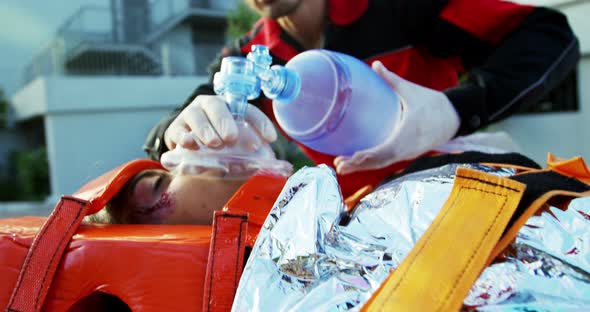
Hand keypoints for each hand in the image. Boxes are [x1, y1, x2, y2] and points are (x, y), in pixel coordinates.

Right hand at [164, 95, 276, 149]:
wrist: (191, 156)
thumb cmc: (220, 149)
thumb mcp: (238, 151)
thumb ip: (251, 155)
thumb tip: (270, 166)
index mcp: (230, 109)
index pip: (247, 111)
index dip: (260, 122)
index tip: (270, 138)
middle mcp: (208, 107)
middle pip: (216, 106)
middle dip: (224, 121)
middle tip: (231, 138)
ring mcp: (189, 116)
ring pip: (195, 115)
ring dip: (205, 129)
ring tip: (214, 144)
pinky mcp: (174, 130)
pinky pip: (177, 131)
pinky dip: (183, 137)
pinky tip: (190, 145)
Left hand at [334, 61, 459, 174]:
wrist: (454, 116)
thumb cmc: (432, 103)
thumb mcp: (411, 91)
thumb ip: (391, 79)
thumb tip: (375, 65)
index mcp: (408, 133)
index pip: (385, 150)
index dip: (367, 156)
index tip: (351, 158)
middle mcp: (407, 147)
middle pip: (379, 161)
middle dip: (358, 165)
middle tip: (338, 166)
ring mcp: (407, 153)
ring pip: (382, 163)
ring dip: (362, 167)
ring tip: (341, 168)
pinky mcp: (407, 153)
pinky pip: (387, 161)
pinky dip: (372, 164)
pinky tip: (357, 163)